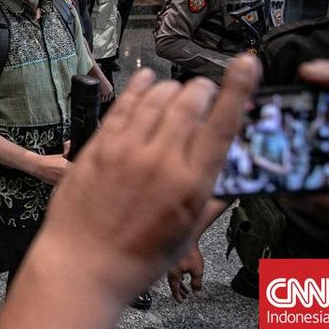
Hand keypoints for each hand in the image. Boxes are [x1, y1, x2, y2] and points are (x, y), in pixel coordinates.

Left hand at [38, 55, 259, 302]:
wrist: (82, 264)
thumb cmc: (134, 259)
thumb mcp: (184, 236)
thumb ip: (206, 203)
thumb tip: (224, 184)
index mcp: (191, 184)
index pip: (221, 124)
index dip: (237, 88)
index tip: (246, 64)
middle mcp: (161, 160)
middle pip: (189, 102)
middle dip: (201, 90)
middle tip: (203, 91)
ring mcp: (126, 150)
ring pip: (156, 98)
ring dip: (171, 88)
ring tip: (175, 91)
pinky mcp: (99, 147)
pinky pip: (122, 106)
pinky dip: (137, 88)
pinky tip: (145, 80)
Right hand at [167, 244, 204, 301]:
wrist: (187, 237)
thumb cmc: (191, 253)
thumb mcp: (197, 271)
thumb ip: (197, 284)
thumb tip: (198, 294)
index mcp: (173, 275)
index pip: (174, 288)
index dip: (178, 296)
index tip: (181, 301)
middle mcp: (169, 270)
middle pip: (174, 284)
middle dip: (180, 291)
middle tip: (185, 296)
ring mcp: (170, 264)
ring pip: (174, 277)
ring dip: (180, 284)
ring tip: (186, 288)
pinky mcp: (173, 258)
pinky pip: (175, 271)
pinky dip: (180, 276)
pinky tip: (184, 275)